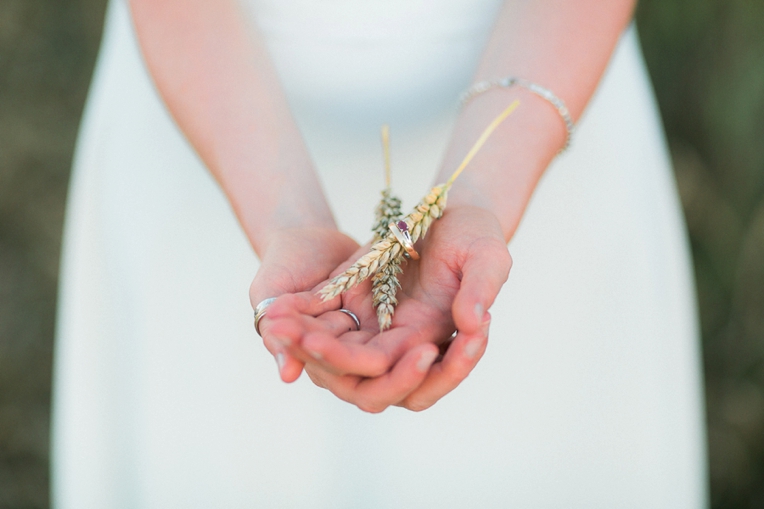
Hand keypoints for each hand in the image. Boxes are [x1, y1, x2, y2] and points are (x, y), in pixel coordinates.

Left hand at [265, 205, 511, 411]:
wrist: (448, 212)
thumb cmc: (477, 235)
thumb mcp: (489, 256)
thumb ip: (482, 288)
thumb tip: (474, 323)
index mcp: (430, 338)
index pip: (408, 374)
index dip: (393, 372)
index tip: (367, 353)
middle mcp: (395, 339)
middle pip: (359, 374)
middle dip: (331, 360)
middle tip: (307, 340)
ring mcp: (368, 321)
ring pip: (329, 351)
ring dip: (303, 343)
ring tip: (277, 325)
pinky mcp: (347, 298)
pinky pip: (316, 317)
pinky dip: (296, 315)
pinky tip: (275, 309)